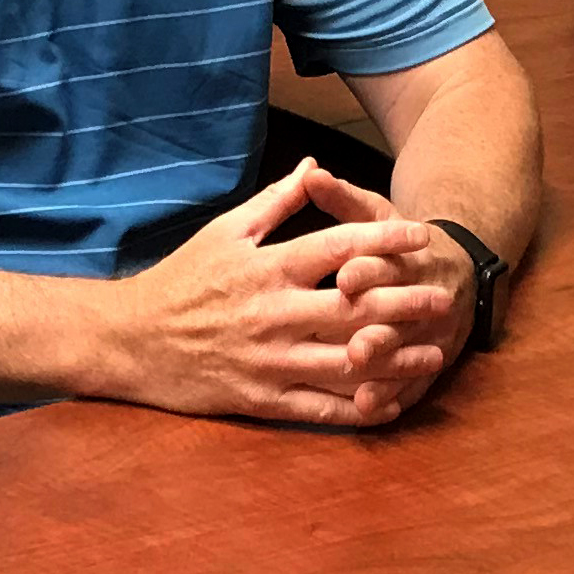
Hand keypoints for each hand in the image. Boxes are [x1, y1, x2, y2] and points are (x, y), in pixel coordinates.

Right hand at [96, 158, 457, 426]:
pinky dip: (356, 409)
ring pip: (343, 363)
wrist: (128, 341)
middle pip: (352, 308)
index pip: (337, 248)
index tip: (422, 237)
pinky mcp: (260, 399)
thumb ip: (276, 201)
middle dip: (403, 303)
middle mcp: (273, 314)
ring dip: (393, 359)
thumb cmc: (181, 280)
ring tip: (433, 353)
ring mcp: (267, 361)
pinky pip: (317, 408)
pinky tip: (389, 403)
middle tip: (444, 298)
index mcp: (267, 268)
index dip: (385, 241)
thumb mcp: (225, 231)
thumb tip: (314, 164)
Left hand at [300, 168, 479, 420]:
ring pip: (410, 355)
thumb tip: (312, 172)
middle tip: (356, 348)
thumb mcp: (377, 215)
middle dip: (381, 332)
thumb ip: (343, 200)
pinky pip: (415, 384)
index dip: (366, 271)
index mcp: (406, 257)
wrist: (458, 269)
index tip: (343, 278)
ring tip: (362, 390)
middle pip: (401, 315)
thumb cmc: (399, 244)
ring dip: (389, 373)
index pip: (386, 262)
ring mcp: (430, 332)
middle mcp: (422, 296)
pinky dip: (395, 398)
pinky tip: (371, 412)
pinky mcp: (431, 361)